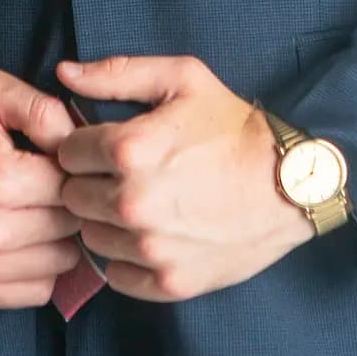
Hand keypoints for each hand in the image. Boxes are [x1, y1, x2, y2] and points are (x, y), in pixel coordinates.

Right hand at [0, 72, 87, 307]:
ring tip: (38, 211)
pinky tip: (26, 241)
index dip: (74, 171)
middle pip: (70, 226)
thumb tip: (79, 142)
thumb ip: (43, 109)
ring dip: (58, 238)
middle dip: (69, 204)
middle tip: (50, 186)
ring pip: (62, 263)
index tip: (60, 162)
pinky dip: (41, 269)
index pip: (73, 187)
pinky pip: (38, 291)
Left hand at [52, 54, 312, 301]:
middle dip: (91, 183)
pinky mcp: (169, 282)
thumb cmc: (235, 127)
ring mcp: (151, 248)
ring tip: (141, 204)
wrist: (292, 183)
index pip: (66, 152)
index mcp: (130, 150)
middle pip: (72, 198)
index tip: (106, 146)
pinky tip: (153, 235)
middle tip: (124, 175)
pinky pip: (117, 275)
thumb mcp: (182, 79)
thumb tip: (64, 73)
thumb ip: (117, 73)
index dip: (84, 145)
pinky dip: (128, 258)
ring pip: (91, 238)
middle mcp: (133, 203)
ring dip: (107, 222)